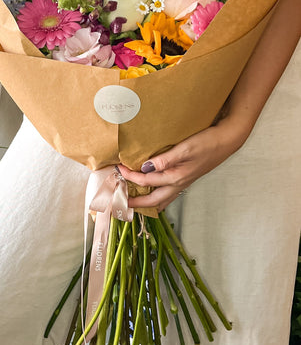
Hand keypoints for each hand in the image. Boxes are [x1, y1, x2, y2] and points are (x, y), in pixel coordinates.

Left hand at [123, 115, 249, 211]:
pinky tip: (151, 194)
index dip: (130, 176)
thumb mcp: (184, 148)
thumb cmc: (206, 143)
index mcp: (176, 177)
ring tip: (133, 202)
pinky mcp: (184, 179)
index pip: (147, 180)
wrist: (226, 141)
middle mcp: (178, 184)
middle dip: (135, 202)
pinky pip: (167, 195)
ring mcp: (182, 184)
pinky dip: (156, 197)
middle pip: (153, 200)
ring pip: (161, 200)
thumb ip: (165, 160)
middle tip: (120, 201)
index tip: (118, 168)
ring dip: (146, 202)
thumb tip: (145, 167)